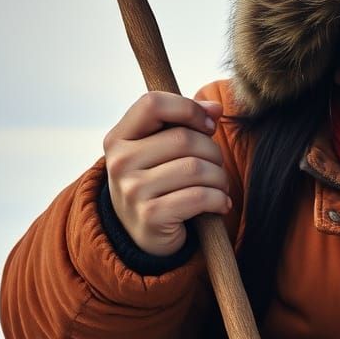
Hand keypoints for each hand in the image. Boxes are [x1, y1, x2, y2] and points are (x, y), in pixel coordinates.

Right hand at [103, 92, 229, 255]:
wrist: (142, 235)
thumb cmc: (159, 184)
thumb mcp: (163, 151)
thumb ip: (185, 124)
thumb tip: (215, 108)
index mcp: (119, 138)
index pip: (152, 103)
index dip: (188, 109)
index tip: (209, 127)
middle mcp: (119, 162)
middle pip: (185, 139)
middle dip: (214, 153)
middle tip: (217, 168)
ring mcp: (132, 190)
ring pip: (196, 168)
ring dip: (220, 179)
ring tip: (220, 187)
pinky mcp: (150, 215)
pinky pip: (199, 197)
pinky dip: (219, 199)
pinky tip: (220, 205)